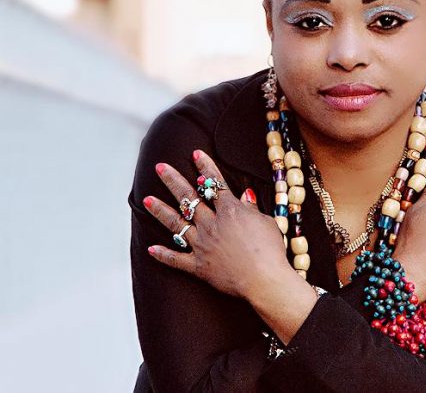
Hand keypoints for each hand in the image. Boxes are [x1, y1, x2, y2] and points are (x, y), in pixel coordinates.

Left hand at [143, 149, 290, 299]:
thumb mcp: (266, 222)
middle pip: (188, 197)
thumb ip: (251, 209)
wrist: (263, 279)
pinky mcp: (198, 266)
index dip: (205, 166)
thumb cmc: (270, 249)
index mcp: (230, 210)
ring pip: (176, 224)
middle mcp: (211, 224)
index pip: (214, 183)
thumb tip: (244, 194)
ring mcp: (202, 244)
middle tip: (160, 167)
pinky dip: (163, 255)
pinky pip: (176, 259)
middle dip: (173, 180)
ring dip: (160, 211)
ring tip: (146, 199)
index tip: (195, 154)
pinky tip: (151, 249)